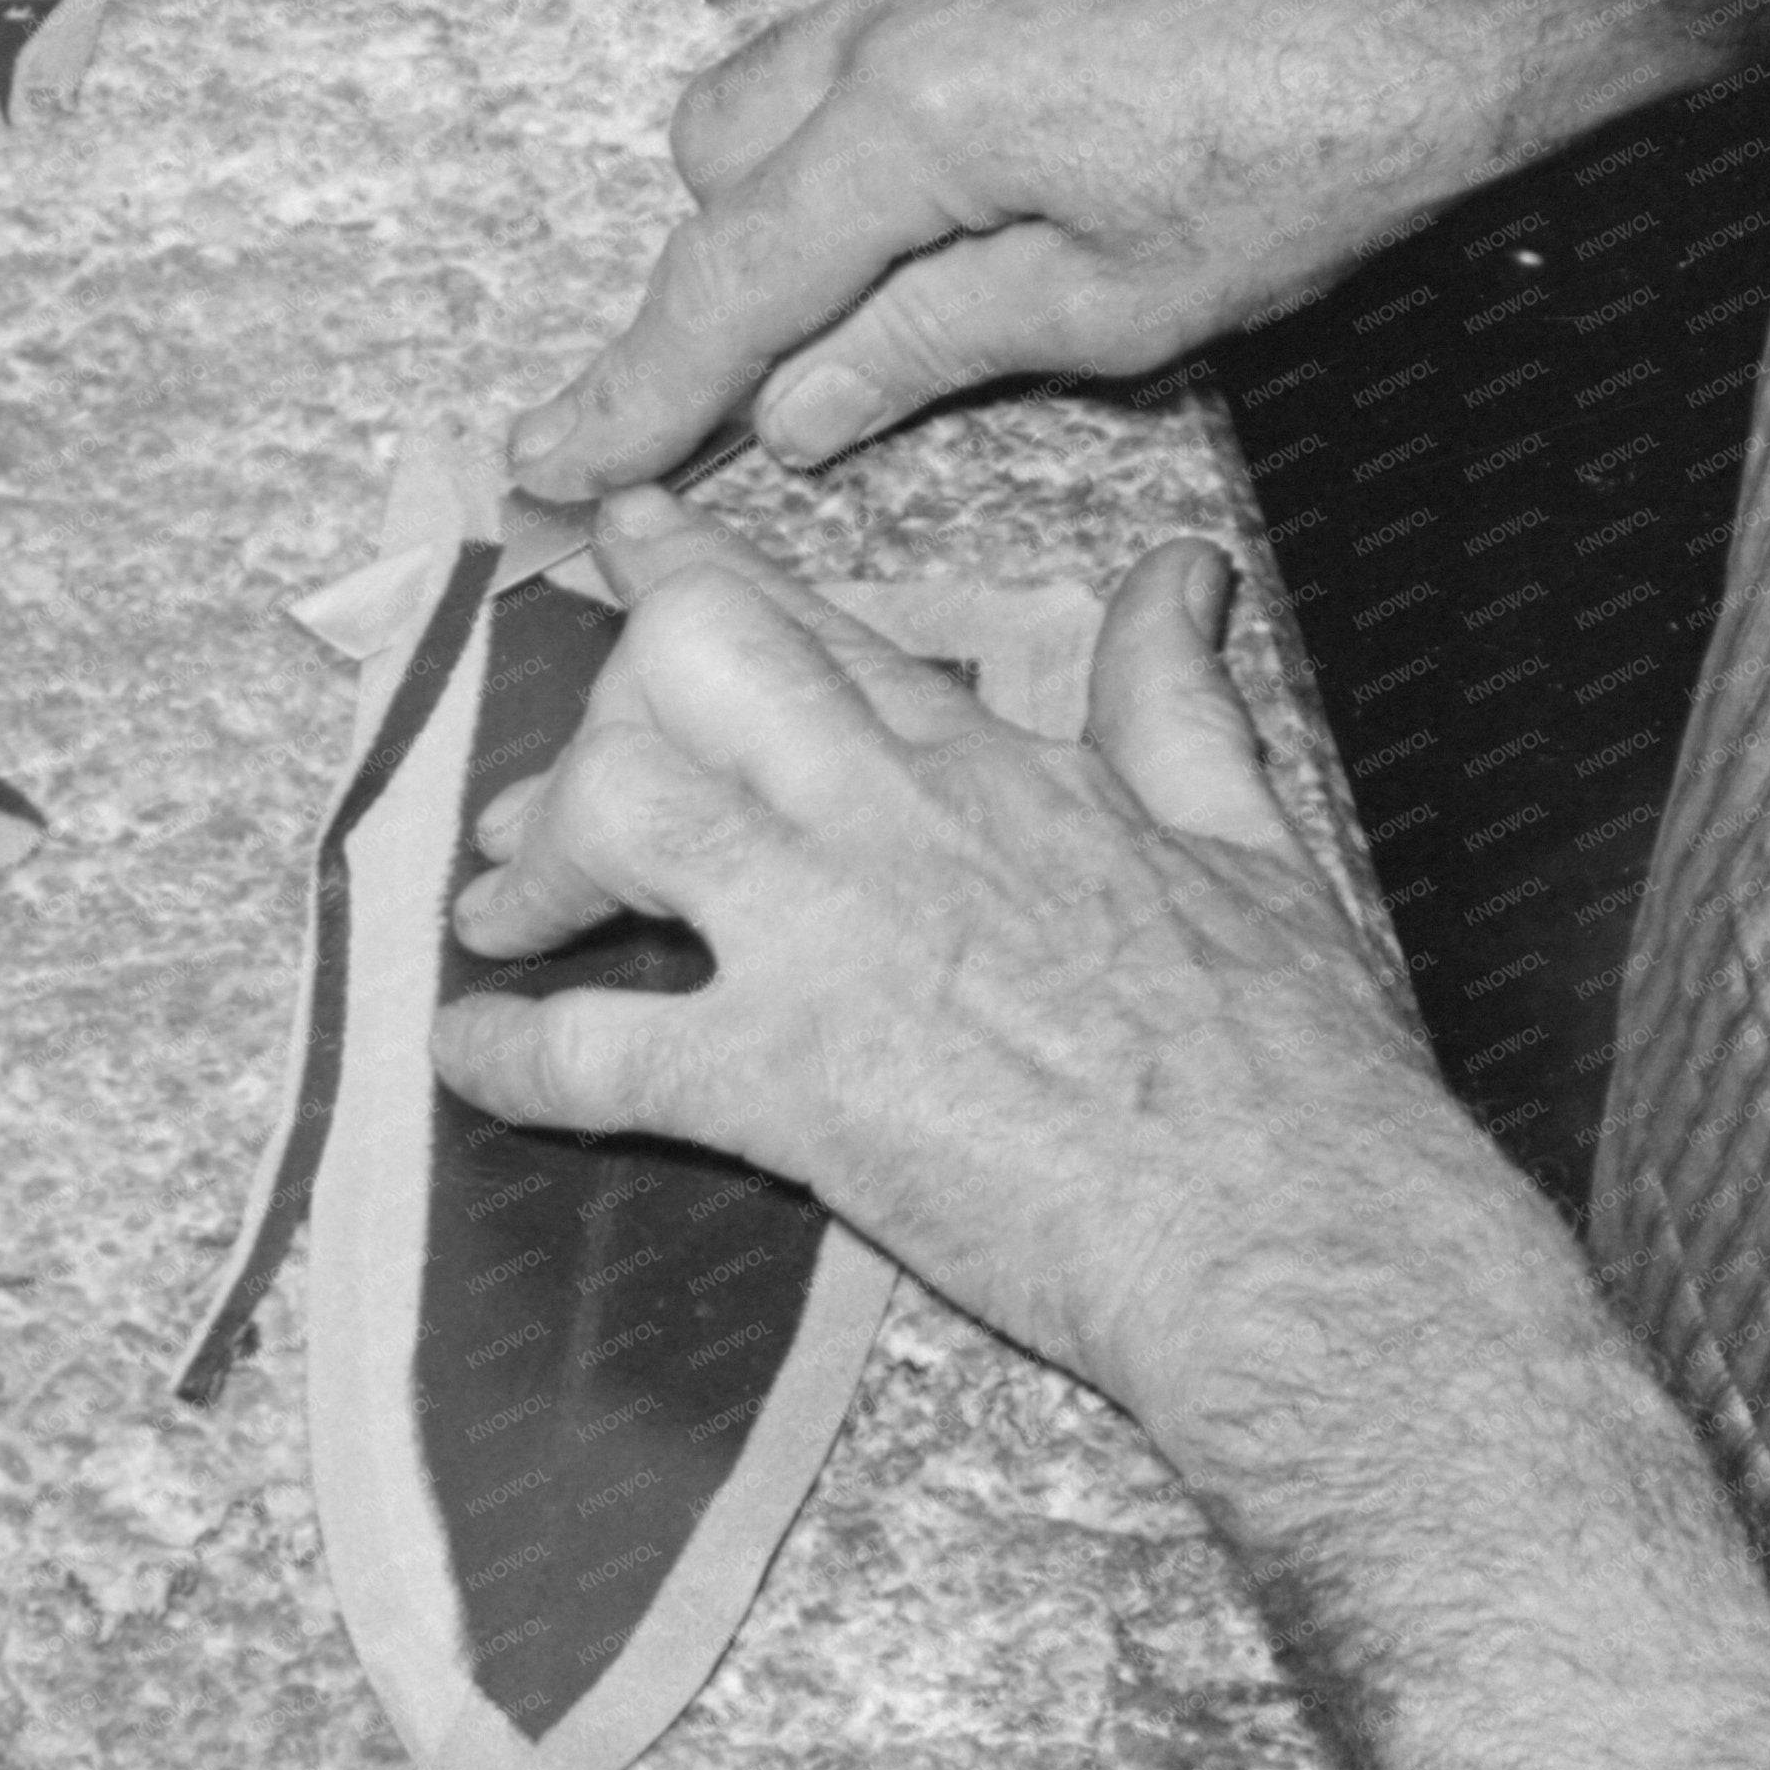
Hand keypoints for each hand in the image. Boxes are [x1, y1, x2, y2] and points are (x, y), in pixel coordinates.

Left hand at [434, 492, 1769, 1769]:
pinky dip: (513, 1056)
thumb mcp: (1245, 837)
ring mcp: (829, 939)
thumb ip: (1177, 698)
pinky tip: (469, 1060)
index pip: (810, 623)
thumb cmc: (1294, 1065)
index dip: (692, 569)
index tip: (622, 536)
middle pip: (688, 667)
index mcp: (992, 762)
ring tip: (503, 923)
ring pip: (616, 812)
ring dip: (536, 864)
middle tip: (533, 788)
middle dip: (594, 705)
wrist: (1300, 1233)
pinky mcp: (788, 1084)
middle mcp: (891, 817)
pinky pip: (596, 1052)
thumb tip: (1180, 576)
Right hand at [503, 0, 1769, 504]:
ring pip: (803, 59)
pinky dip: (915, 81)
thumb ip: (931, 345)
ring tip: (934, 244)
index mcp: (921, 115)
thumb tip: (797, 408)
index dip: (637, 386)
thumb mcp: (1130, 306)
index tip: (550, 456)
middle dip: (740, 265)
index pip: (729, 279)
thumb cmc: (1336, 145)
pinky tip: (1029, 127)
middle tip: (805, 362)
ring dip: (822, 168)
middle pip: (723, 152)